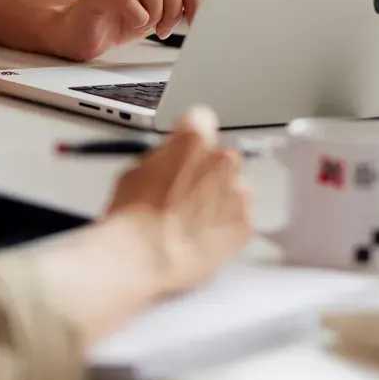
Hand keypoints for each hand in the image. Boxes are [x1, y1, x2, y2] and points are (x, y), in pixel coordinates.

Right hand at [43, 0, 204, 60]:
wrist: (84, 33)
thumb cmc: (123, 16)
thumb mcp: (163, 3)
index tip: (194, 20)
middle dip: (176, 8)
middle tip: (166, 28)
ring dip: (157, 12)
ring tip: (148, 24)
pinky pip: (129, 1)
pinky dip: (139, 18)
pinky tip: (133, 23)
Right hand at [105, 108, 252, 292]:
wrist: (144, 260)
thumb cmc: (134, 219)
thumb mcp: (134, 170)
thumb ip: (162, 157)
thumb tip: (167, 161)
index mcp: (193, 139)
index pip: (201, 119)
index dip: (189, 136)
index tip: (184, 148)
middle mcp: (221, 160)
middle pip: (219, 155)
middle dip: (204, 170)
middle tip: (181, 191)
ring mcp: (237, 192)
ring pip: (232, 186)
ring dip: (216, 197)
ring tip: (189, 218)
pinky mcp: (245, 224)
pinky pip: (238, 216)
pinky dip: (224, 223)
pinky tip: (200, 234)